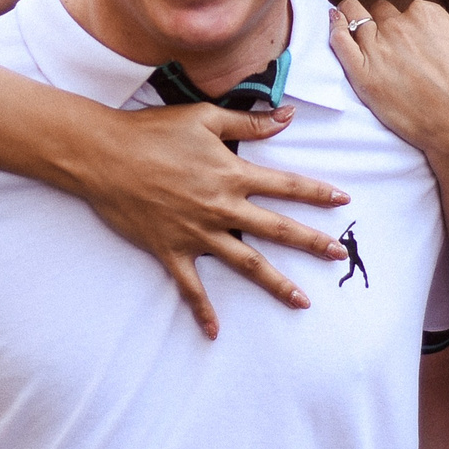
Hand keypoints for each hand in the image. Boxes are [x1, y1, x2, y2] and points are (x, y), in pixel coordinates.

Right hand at [61, 102, 351, 338]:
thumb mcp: (204, 117)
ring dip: (276, 283)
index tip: (343, 201)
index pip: (286, 186)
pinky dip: (202, 310)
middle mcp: (221, 208)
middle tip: (338, 256)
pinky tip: (214, 332)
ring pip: (246, 264)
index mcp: (232, 174)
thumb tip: (287, 116)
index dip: (317, 193)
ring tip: (302, 301)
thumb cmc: (152, 131)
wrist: (105, 156)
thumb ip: (248, 121)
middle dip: (312, 243)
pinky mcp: (171, 250)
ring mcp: (198, 233)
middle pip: (277, 229)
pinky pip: (191, 286)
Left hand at [329, 0, 448, 162]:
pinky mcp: (362, 72)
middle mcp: (399, 25)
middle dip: (379, 24)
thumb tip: (427, 23)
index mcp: (425, 13)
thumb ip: (441, 24)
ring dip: (352, 21)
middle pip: (377, 12)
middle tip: (384, 45)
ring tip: (349, 28)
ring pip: (354, 16)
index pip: (402, 9)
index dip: (401, 26)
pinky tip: (334, 24)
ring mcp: (378, 47)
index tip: (403, 41)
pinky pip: (339, 39)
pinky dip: (334, 29)